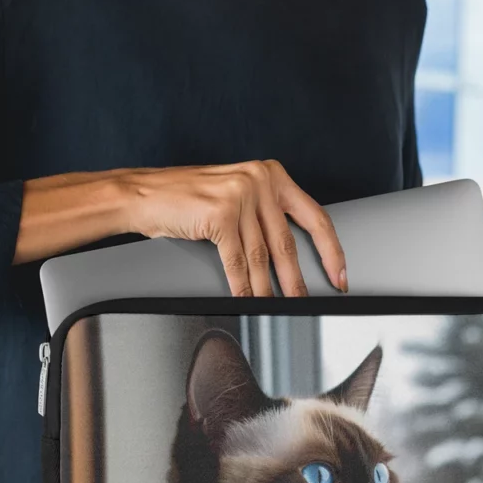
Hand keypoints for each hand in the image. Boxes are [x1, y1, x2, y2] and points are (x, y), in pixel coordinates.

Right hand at [119, 158, 347, 297]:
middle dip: (297, 279)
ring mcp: (240, 195)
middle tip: (307, 302)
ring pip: (261, 256)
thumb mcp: (236, 194)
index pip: (314, 216)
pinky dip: (241, 286)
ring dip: (269, 289)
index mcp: (271, 174)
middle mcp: (259, 180)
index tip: (339, 274)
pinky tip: (246, 299)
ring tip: (276, 307)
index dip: (330, 250)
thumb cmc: (187, 198)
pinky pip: (236, 261)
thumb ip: (264, 214)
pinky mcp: (220, 214)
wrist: (144, 194)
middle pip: (287, 242)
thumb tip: (289, 256)